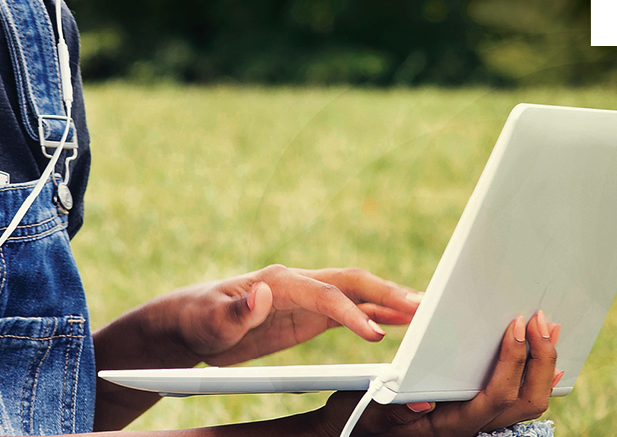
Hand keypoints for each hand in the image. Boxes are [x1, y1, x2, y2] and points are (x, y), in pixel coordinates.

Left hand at [155, 264, 424, 366]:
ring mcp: (307, 298)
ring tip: (427, 312)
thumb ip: (236, 310)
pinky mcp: (309, 314)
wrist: (188, 320)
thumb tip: (263, 292)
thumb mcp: (209, 320)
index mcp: (278, 281)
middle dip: (388, 293)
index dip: (351, 312)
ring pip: (358, 293)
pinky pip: (351, 310)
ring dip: (390, 301)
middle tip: (423, 307)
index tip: (374, 334)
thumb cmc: (196, 319)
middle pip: (352, 283)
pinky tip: (401, 322)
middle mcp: (298, 284)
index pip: (325, 294)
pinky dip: (377, 314)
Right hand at [314, 311, 562, 436]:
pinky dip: (538, 373)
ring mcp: (482, 420)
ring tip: (551, 329)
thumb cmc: (364, 420)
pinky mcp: (482, 409)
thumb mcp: (371, 413)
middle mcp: (474, 426)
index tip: (514, 326)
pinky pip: (522, 397)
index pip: (496, 397)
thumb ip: (393, 409)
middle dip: (540, 360)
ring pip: (529, 400)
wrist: (361, 431)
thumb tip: (420, 402)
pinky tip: (547, 353)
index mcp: (452, 425)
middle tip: (542, 321)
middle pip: (526, 401)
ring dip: (545, 364)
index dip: (512, 361)